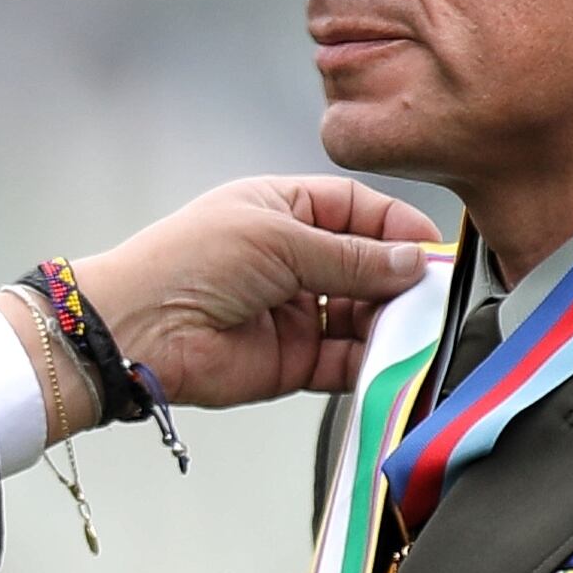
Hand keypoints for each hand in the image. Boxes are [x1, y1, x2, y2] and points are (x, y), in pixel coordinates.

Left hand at [66, 175, 438, 413]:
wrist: (139, 330)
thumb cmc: (191, 262)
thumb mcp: (279, 240)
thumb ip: (350, 257)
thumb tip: (411, 262)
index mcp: (286, 209)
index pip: (359, 211)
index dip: (397, 227)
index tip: (432, 250)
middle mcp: (295, 258)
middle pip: (369, 266)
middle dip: (400, 281)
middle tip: (433, 296)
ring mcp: (297, 311)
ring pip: (363, 316)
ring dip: (392, 324)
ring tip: (418, 331)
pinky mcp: (295, 361)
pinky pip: (346, 361)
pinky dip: (373, 363)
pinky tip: (394, 361)